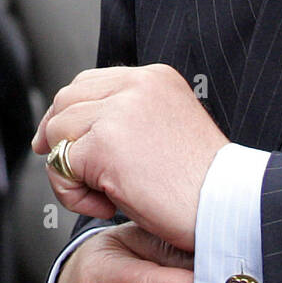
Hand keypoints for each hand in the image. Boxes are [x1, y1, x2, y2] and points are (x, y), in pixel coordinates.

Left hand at [32, 63, 228, 251]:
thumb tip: (81, 126)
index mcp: (155, 77)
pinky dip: (73, 194)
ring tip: (103, 194)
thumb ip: (131, 116)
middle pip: (66, 99)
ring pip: (56, 131)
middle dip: (58, 138)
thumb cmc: (201, 183)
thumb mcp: (167, 128)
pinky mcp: (104, 144)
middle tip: (74, 174)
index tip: (62, 143)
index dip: (69, 113)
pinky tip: (106, 205)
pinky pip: (59, 165)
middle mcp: (137, 85)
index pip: (89, 81)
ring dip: (68, 171)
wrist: (225, 205)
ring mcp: (119, 111)